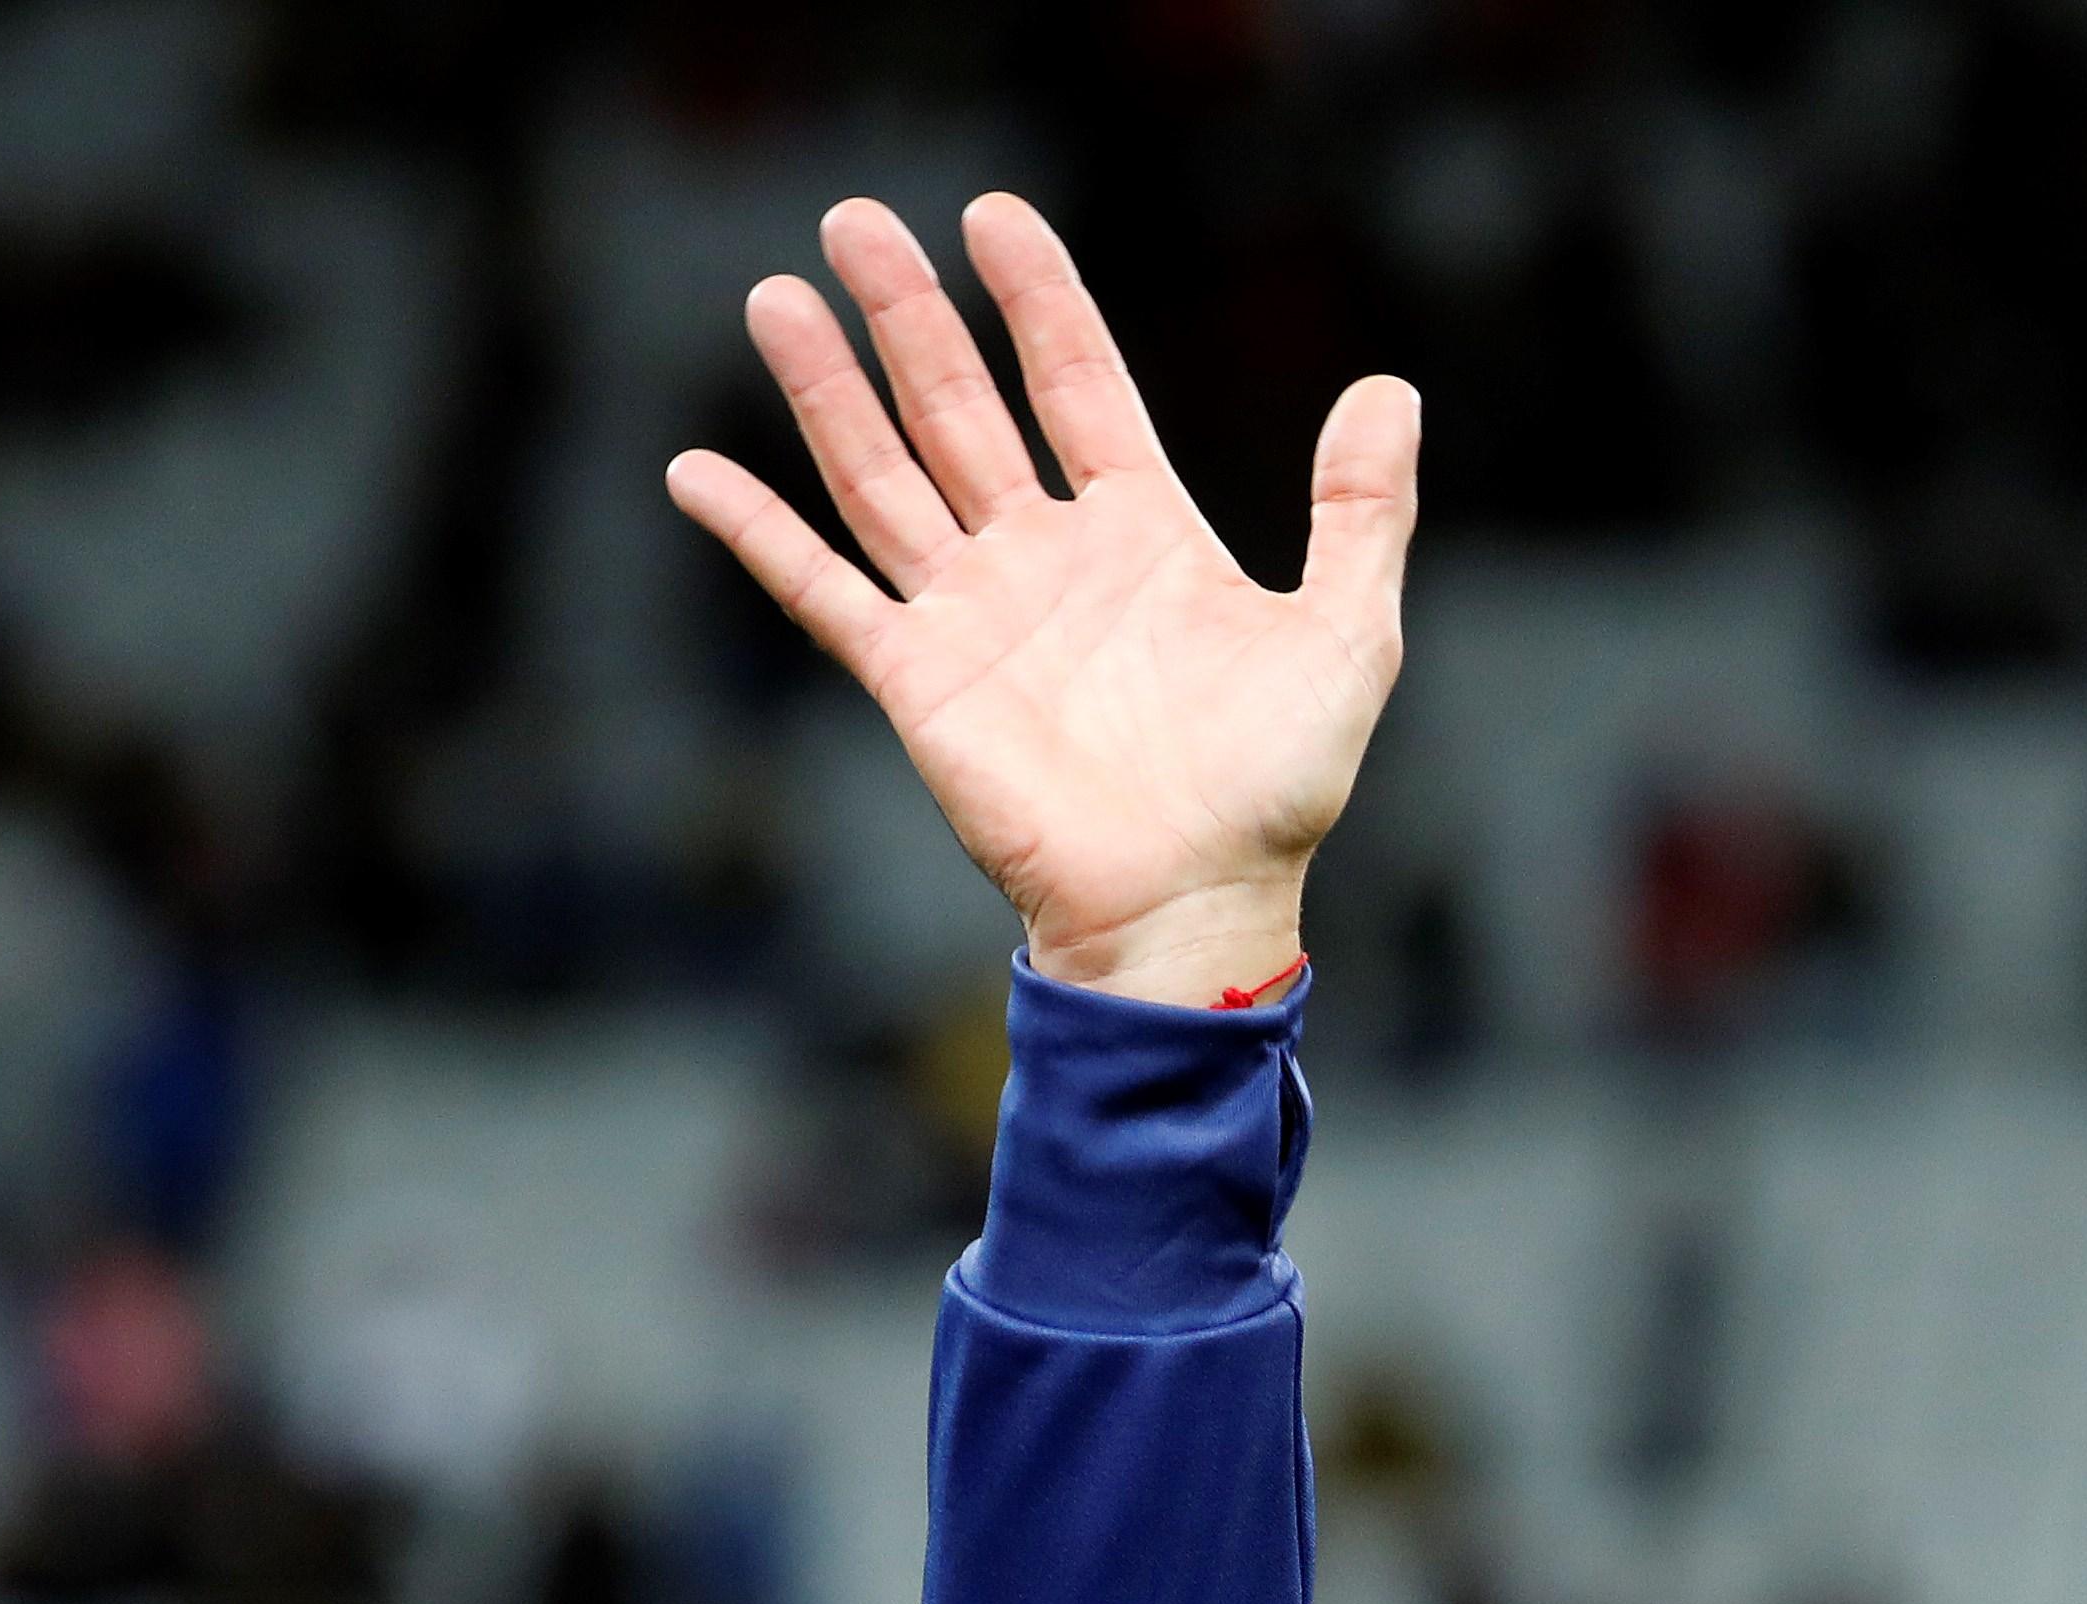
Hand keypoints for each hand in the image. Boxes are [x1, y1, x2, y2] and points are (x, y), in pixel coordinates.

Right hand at [667, 194, 1417, 1005]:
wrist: (1194, 905)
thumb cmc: (1275, 787)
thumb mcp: (1348, 637)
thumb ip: (1363, 512)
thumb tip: (1390, 388)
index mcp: (1142, 532)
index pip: (1077, 383)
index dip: (1038, 299)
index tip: (992, 216)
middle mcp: (1046, 557)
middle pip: (959, 406)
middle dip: (909, 314)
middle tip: (855, 216)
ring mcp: (974, 615)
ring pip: (883, 474)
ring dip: (826, 389)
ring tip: (777, 296)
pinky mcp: (917, 681)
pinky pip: (824, 592)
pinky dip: (760, 533)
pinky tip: (695, 471)